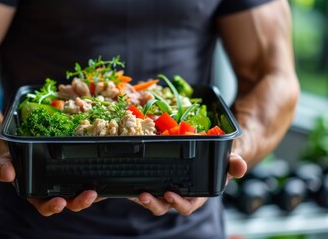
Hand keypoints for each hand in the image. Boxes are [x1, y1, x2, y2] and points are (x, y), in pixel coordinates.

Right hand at [0, 152, 103, 215]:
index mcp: (36, 194)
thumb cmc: (13, 159)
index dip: (53, 207)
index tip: (60, 202)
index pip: (46, 205)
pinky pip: (87, 181)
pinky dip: (96, 183)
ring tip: (97, 191)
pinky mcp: (75, 174)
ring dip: (89, 195)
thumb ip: (3, 168)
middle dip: (78, 202)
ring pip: (79, 194)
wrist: (21, 147)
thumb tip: (8, 174)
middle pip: (68, 203)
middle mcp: (52, 192)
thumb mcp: (4, 162)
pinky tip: (104, 182)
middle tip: (88, 195)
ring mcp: (65, 184)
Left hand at [129, 152, 246, 215]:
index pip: (187, 206)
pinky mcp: (157, 184)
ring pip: (153, 200)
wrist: (208, 159)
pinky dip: (135, 189)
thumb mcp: (228, 164)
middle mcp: (180, 197)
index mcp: (196, 196)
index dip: (178, 203)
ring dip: (142, 199)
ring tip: (133, 193)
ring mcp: (166, 191)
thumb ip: (234, 165)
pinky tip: (126, 186)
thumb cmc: (218, 166)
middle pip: (165, 206)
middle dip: (154, 204)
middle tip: (144, 196)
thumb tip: (240, 166)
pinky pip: (145, 189)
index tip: (169, 194)